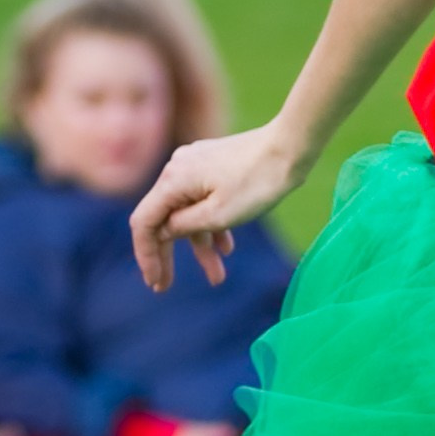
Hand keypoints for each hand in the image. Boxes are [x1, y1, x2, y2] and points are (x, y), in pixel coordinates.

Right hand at [130, 123, 305, 291]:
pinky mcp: (212, 166)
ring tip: (217, 278)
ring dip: (199, 246)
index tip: (154, 282)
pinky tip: (227, 249)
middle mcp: (177, 170)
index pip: (144, 223)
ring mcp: (194, 166)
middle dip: (167, 256)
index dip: (146, 255)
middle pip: (162, 220)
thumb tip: (162, 233)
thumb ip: (183, 227)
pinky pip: (202, 201)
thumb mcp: (218, 215)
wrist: (290, 147)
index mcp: (172, 180)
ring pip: (187, 213)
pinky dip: (211, 226)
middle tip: (166, 288)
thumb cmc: (257, 182)